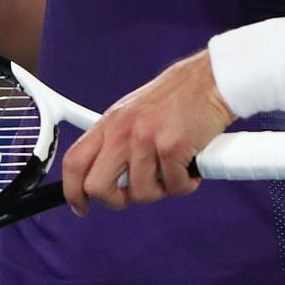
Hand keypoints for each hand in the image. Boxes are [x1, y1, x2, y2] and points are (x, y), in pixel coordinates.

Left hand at [61, 52, 235, 214]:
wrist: (212, 79)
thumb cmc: (180, 95)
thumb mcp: (134, 111)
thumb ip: (118, 140)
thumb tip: (110, 176)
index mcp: (110, 122)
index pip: (74, 162)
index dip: (72, 191)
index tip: (80, 206)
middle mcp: (123, 130)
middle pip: (97, 187)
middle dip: (116, 201)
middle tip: (136, 193)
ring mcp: (146, 138)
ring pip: (141, 193)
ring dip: (161, 190)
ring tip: (174, 171)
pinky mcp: (173, 146)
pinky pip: (174, 186)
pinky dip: (185, 184)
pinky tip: (192, 167)